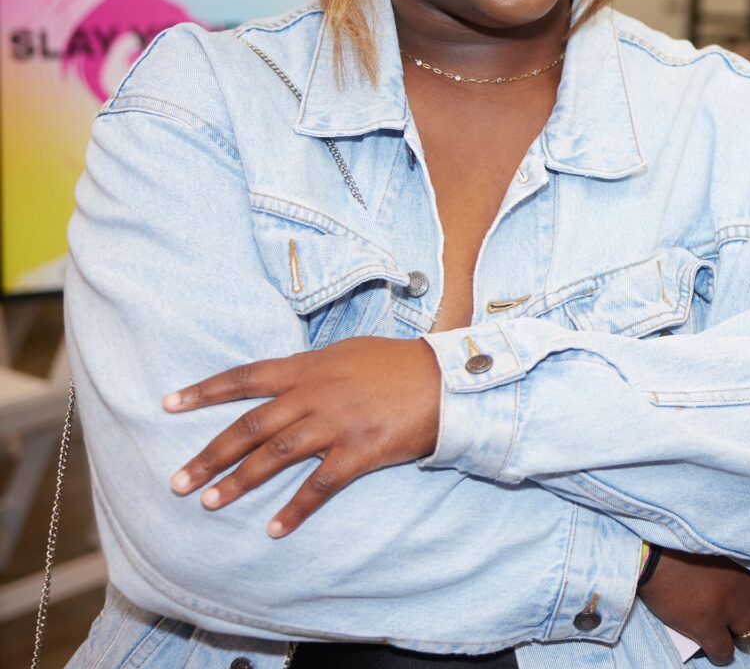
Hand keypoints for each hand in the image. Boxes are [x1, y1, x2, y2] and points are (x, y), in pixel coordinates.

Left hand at [164, 336, 441, 536]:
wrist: (448, 379)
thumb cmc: (398, 363)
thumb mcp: (347, 352)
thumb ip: (310, 368)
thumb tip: (282, 379)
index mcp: (308, 368)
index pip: (245, 378)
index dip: (205, 392)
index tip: (168, 405)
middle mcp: (314, 395)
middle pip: (249, 427)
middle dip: (209, 454)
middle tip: (177, 481)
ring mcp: (336, 424)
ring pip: (274, 456)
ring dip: (238, 481)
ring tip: (209, 502)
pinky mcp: (360, 451)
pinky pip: (320, 485)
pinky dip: (295, 508)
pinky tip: (274, 528)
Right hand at [639, 548, 749, 664]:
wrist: (649, 552)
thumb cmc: (677, 541)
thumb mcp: (717, 541)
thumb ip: (736, 557)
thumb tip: (742, 573)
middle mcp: (746, 585)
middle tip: (748, 612)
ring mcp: (729, 607)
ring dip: (742, 633)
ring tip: (728, 630)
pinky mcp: (707, 626)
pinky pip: (725, 651)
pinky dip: (721, 653)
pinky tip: (712, 647)